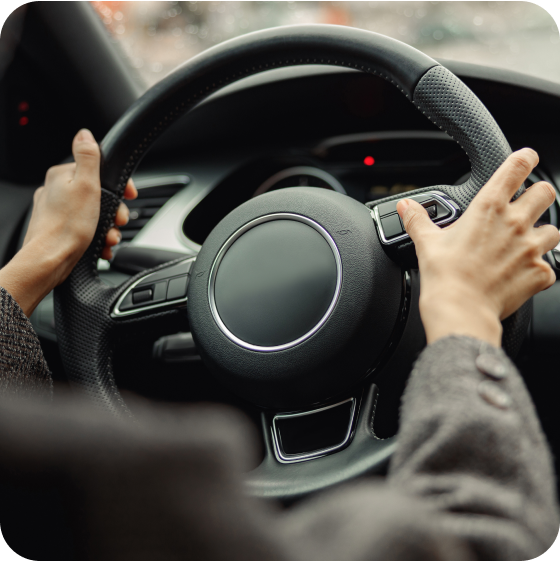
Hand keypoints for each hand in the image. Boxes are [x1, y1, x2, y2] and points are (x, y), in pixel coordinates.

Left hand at [0, 129, 136, 316]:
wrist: (50, 261)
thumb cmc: (67, 227)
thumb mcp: (86, 185)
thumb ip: (88, 157)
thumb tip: (84, 133)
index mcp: (61, 175)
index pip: (98, 171)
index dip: (118, 184)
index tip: (130, 195)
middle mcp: (56, 191)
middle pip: (98, 195)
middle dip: (113, 211)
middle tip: (118, 221)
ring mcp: (57, 212)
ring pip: (93, 214)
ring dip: (107, 227)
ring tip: (108, 238)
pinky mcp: (60, 230)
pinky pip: (86, 230)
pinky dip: (97, 238)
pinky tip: (101, 246)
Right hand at [397, 148, 559, 346]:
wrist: (461, 309)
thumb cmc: (444, 275)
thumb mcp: (427, 242)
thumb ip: (418, 219)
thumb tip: (405, 207)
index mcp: (488, 208)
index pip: (517, 167)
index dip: (524, 158)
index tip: (524, 159)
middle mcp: (515, 223)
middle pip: (546, 192)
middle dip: (538, 195)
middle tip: (525, 206)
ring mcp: (531, 248)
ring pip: (554, 230)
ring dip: (542, 234)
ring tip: (524, 245)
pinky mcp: (540, 273)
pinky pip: (550, 267)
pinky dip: (538, 270)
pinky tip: (521, 275)